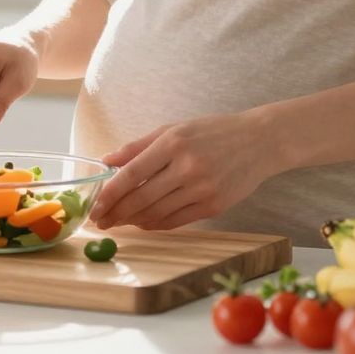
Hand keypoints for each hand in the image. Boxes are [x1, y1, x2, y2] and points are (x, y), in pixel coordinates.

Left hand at [90, 112, 280, 231]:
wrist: (260, 142)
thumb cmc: (213, 132)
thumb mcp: (174, 129)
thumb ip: (139, 146)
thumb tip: (107, 160)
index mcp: (173, 142)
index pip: (132, 173)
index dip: (110, 193)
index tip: (94, 206)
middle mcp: (187, 166)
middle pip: (141, 198)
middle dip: (116, 213)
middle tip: (100, 221)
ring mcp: (202, 188)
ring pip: (157, 213)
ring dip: (133, 221)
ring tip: (118, 222)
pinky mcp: (214, 205)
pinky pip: (176, 220)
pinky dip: (155, 224)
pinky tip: (143, 223)